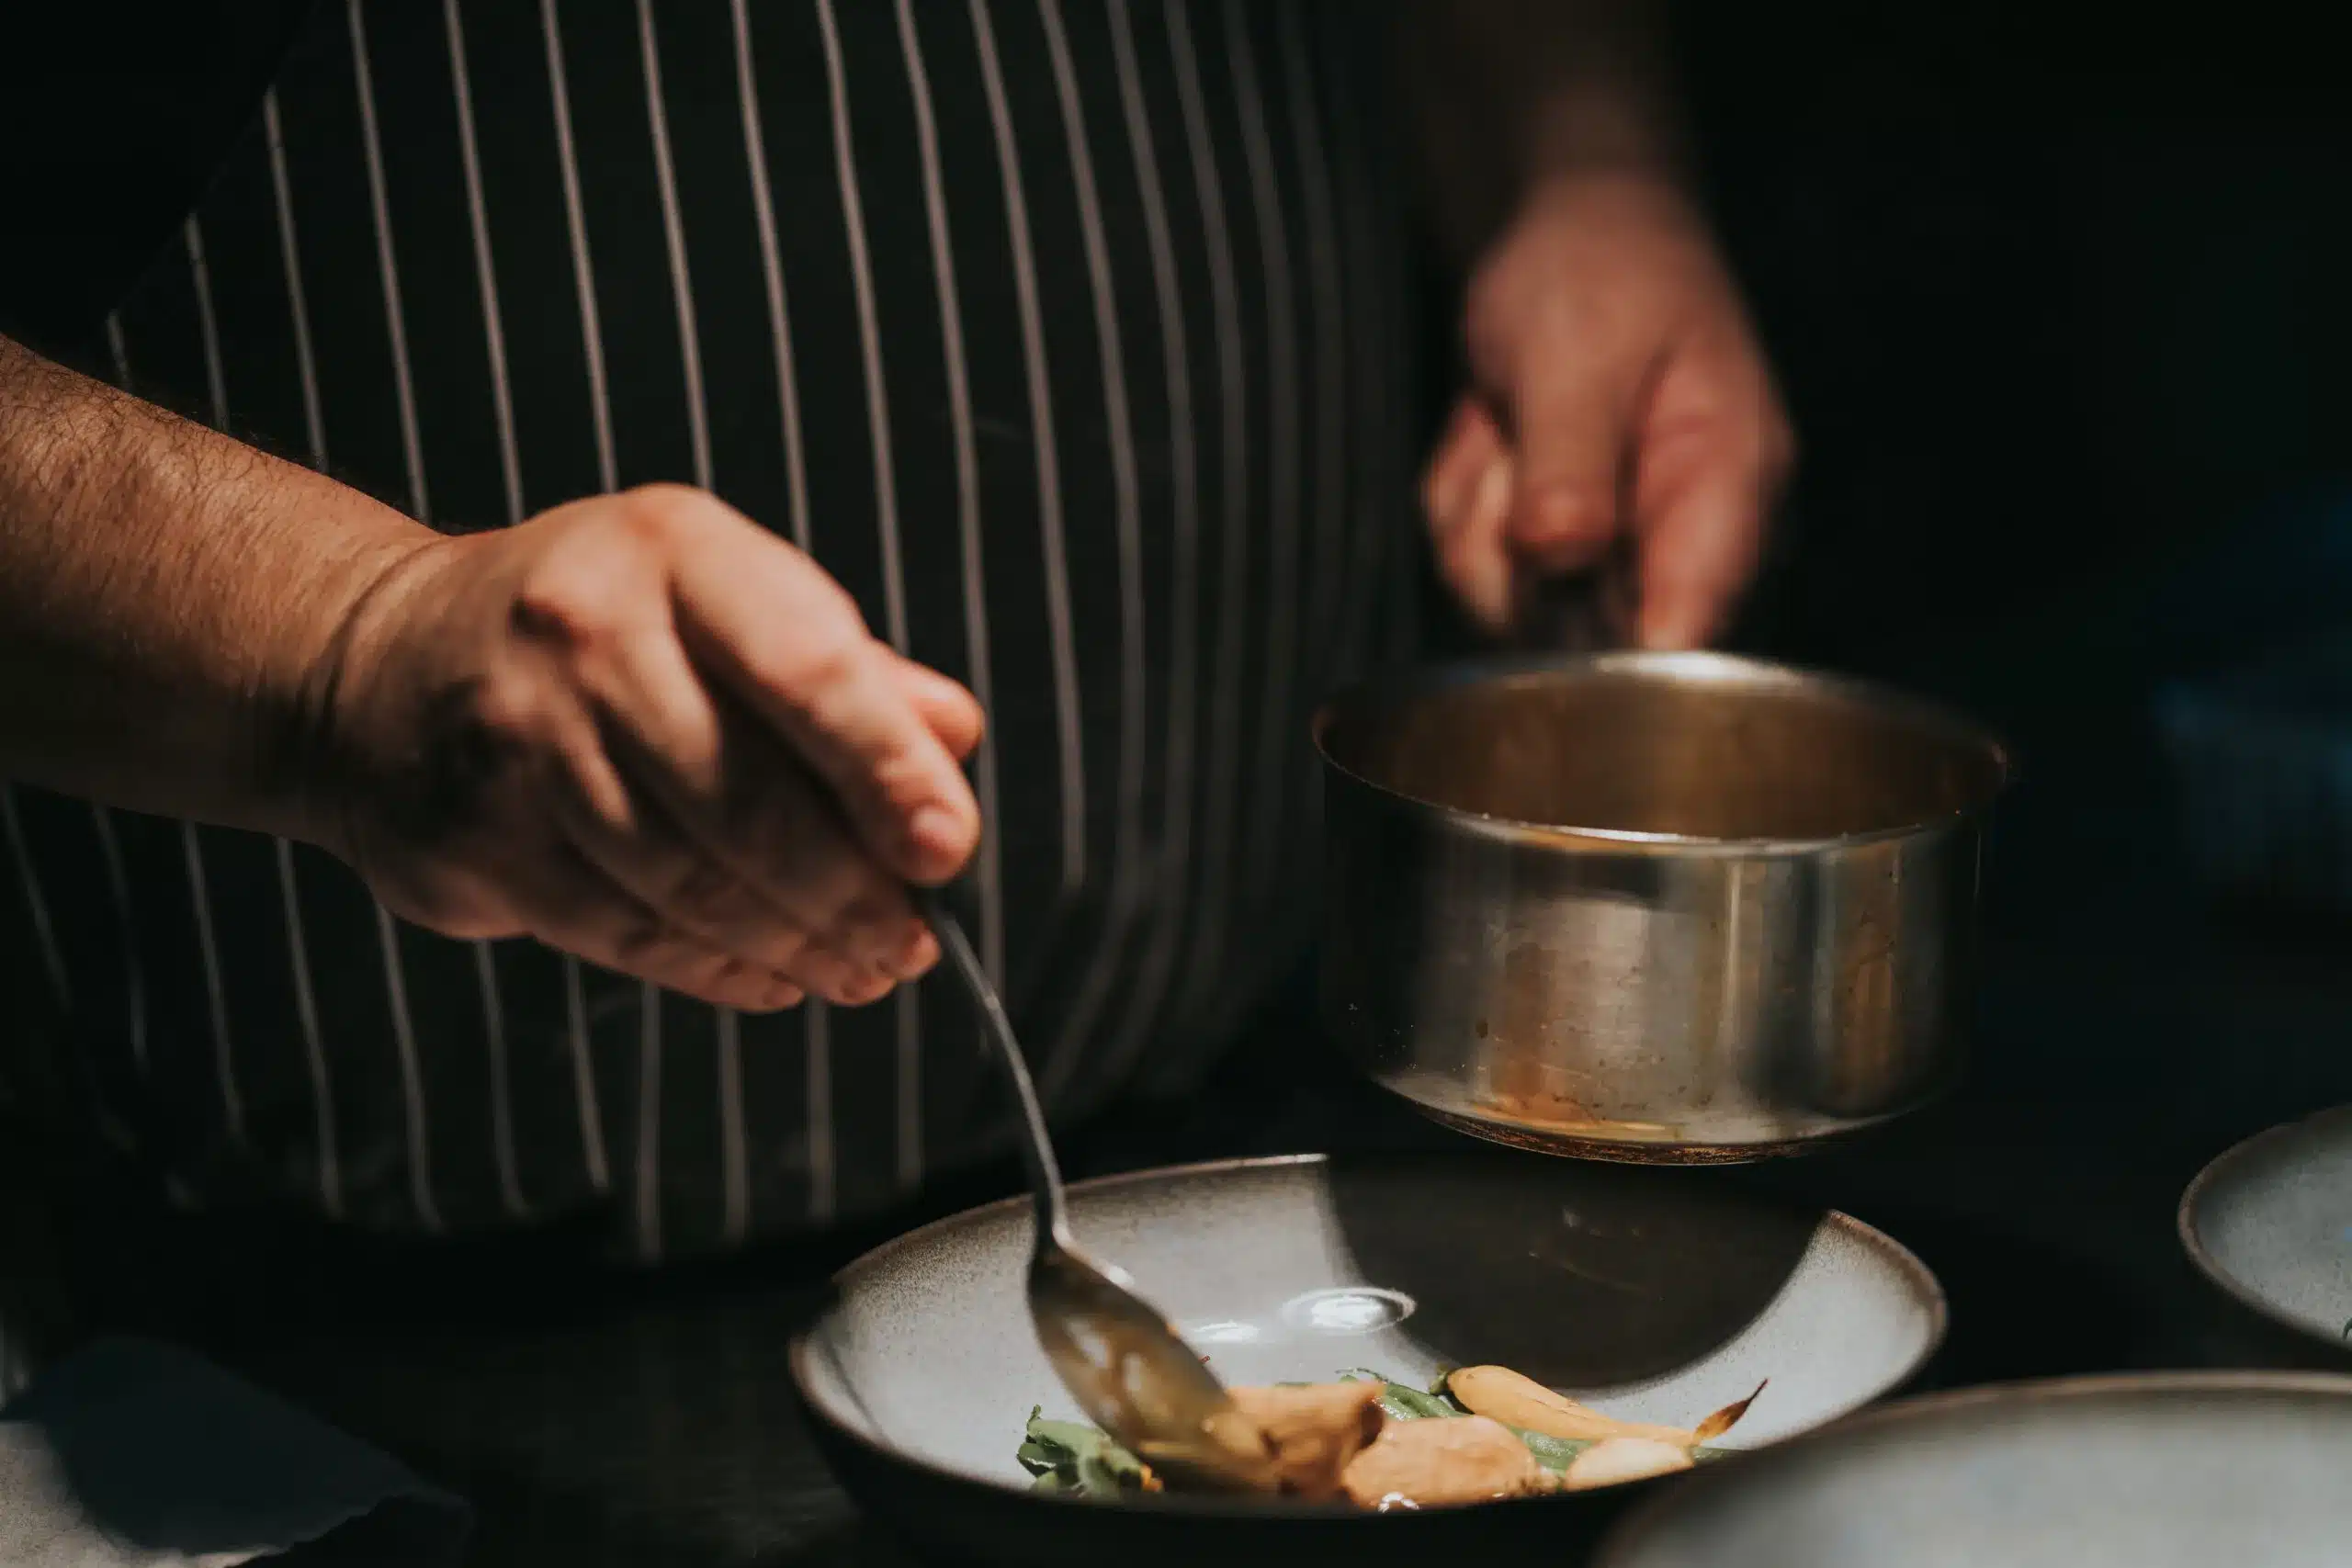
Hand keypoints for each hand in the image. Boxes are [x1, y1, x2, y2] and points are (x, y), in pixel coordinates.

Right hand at [312, 484, 981, 1010]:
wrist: (380, 659)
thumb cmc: (601, 629)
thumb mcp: (723, 598)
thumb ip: (846, 668)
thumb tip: (951, 737)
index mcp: (676, 551)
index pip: (807, 667)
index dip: (886, 769)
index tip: (946, 847)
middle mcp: (587, 631)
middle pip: (748, 800)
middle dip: (850, 891)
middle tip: (909, 941)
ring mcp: (519, 737)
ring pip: (688, 879)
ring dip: (794, 944)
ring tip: (859, 968)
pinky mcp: (475, 835)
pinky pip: (624, 930)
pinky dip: (716, 968)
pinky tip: (772, 976)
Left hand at [1422, 172, 1792, 647]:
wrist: (1570, 232)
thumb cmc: (1599, 271)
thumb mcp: (1577, 351)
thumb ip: (1572, 460)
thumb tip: (1562, 557)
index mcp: (1733, 487)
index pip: (1693, 629)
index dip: (1616, 656)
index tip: (1541, 594)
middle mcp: (1687, 542)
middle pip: (1582, 634)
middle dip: (1512, 547)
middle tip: (1510, 441)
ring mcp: (1621, 553)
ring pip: (1512, 603)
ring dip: (1478, 514)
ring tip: (1504, 427)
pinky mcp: (1564, 556)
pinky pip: (1481, 573)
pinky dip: (1466, 505)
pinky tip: (1495, 442)